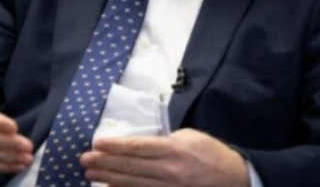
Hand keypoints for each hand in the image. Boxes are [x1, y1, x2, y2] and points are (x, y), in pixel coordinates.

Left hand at [80, 128, 248, 186]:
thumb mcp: (188, 137)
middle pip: (130, 167)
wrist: (234, 179)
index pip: (137, 148)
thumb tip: (136, 144)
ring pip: (133, 184)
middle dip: (105, 163)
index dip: (115, 146)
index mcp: (173, 150)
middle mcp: (170, 171)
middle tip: (85, 160)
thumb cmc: (209, 154)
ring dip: (109, 179)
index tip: (97, 143)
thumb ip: (163, 140)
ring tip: (91, 174)